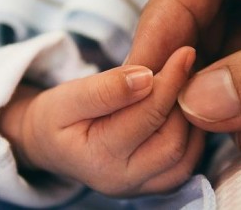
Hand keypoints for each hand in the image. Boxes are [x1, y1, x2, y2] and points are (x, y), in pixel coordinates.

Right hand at [0, 47, 204, 196]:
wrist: (49, 144)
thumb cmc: (56, 116)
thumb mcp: (69, 96)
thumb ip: (105, 89)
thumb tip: (147, 77)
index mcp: (98, 158)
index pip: (147, 116)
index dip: (170, 81)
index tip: (184, 52)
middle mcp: (122, 181)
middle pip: (173, 142)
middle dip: (183, 102)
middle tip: (187, 67)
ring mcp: (140, 188)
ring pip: (185, 157)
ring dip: (192, 119)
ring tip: (185, 86)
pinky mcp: (153, 186)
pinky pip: (186, 164)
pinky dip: (192, 136)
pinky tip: (182, 108)